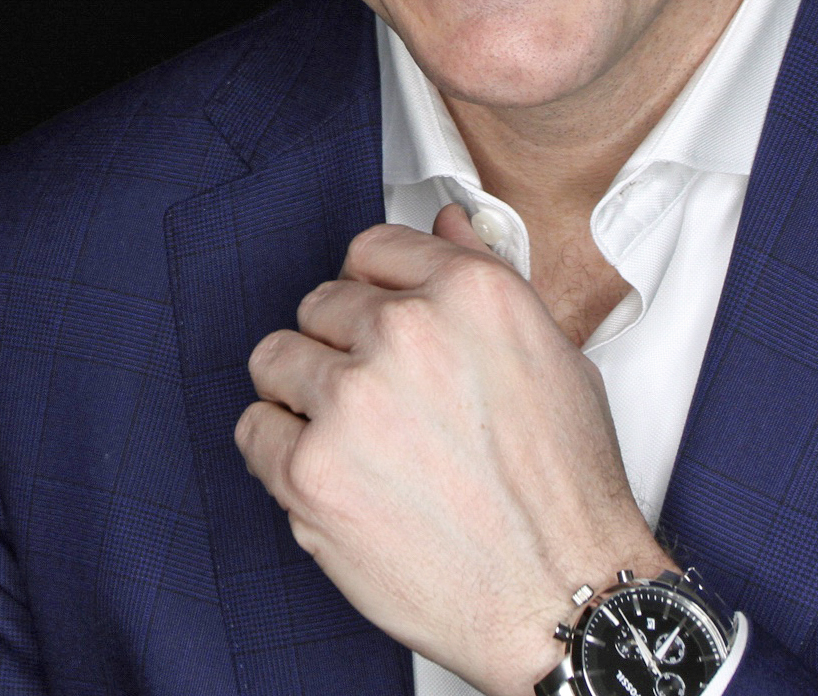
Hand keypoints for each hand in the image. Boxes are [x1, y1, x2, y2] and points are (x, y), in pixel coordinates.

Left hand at [235, 205, 672, 695]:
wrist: (558, 592)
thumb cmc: (563, 484)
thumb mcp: (550, 352)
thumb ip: (486, 276)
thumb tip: (446, 225)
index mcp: (469, 291)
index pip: (372, 248)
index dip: (374, 288)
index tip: (375, 317)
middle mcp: (407, 331)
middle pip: (321, 302)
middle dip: (341, 344)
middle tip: (376, 395)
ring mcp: (352, 399)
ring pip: (276, 358)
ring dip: (303, 392)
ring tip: (348, 433)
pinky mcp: (310, 471)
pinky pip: (254, 428)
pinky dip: (279, 448)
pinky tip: (329, 470)